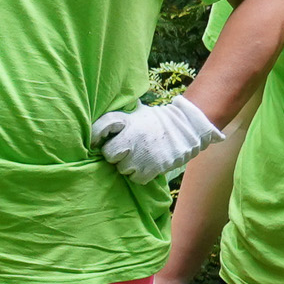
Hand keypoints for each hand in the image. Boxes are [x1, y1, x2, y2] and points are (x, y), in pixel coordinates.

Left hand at [91, 97, 224, 183]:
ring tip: (139, 157)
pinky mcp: (155, 166)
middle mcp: (134, 136)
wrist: (188, 128)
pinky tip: (147, 165)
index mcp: (129, 120)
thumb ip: (123, 114)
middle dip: (114, 155)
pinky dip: (140, 175)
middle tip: (124, 152)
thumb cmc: (157, 122)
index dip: (96, 134)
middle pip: (109, 154)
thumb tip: (104, 105)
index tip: (95, 141)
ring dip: (128, 166)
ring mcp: (144, 152)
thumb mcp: (140, 112)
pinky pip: (137, 178)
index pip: (103, 125)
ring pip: (123, 169)